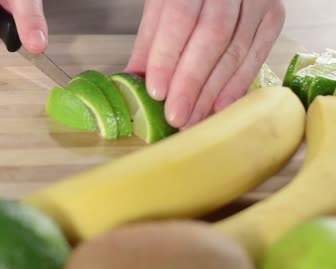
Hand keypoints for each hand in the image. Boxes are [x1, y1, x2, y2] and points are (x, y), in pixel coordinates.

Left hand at [126, 0, 285, 128]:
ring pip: (236, 50)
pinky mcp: (273, 15)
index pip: (179, 17)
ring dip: (212, 91)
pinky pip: (257, 54)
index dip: (167, 57)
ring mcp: (256, 0)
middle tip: (176, 116)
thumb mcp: (160, 2)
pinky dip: (238, 84)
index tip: (156, 92)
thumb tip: (133, 80)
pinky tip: (220, 107)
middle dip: (191, 82)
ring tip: (192, 119)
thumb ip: (149, 38)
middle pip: (212, 37)